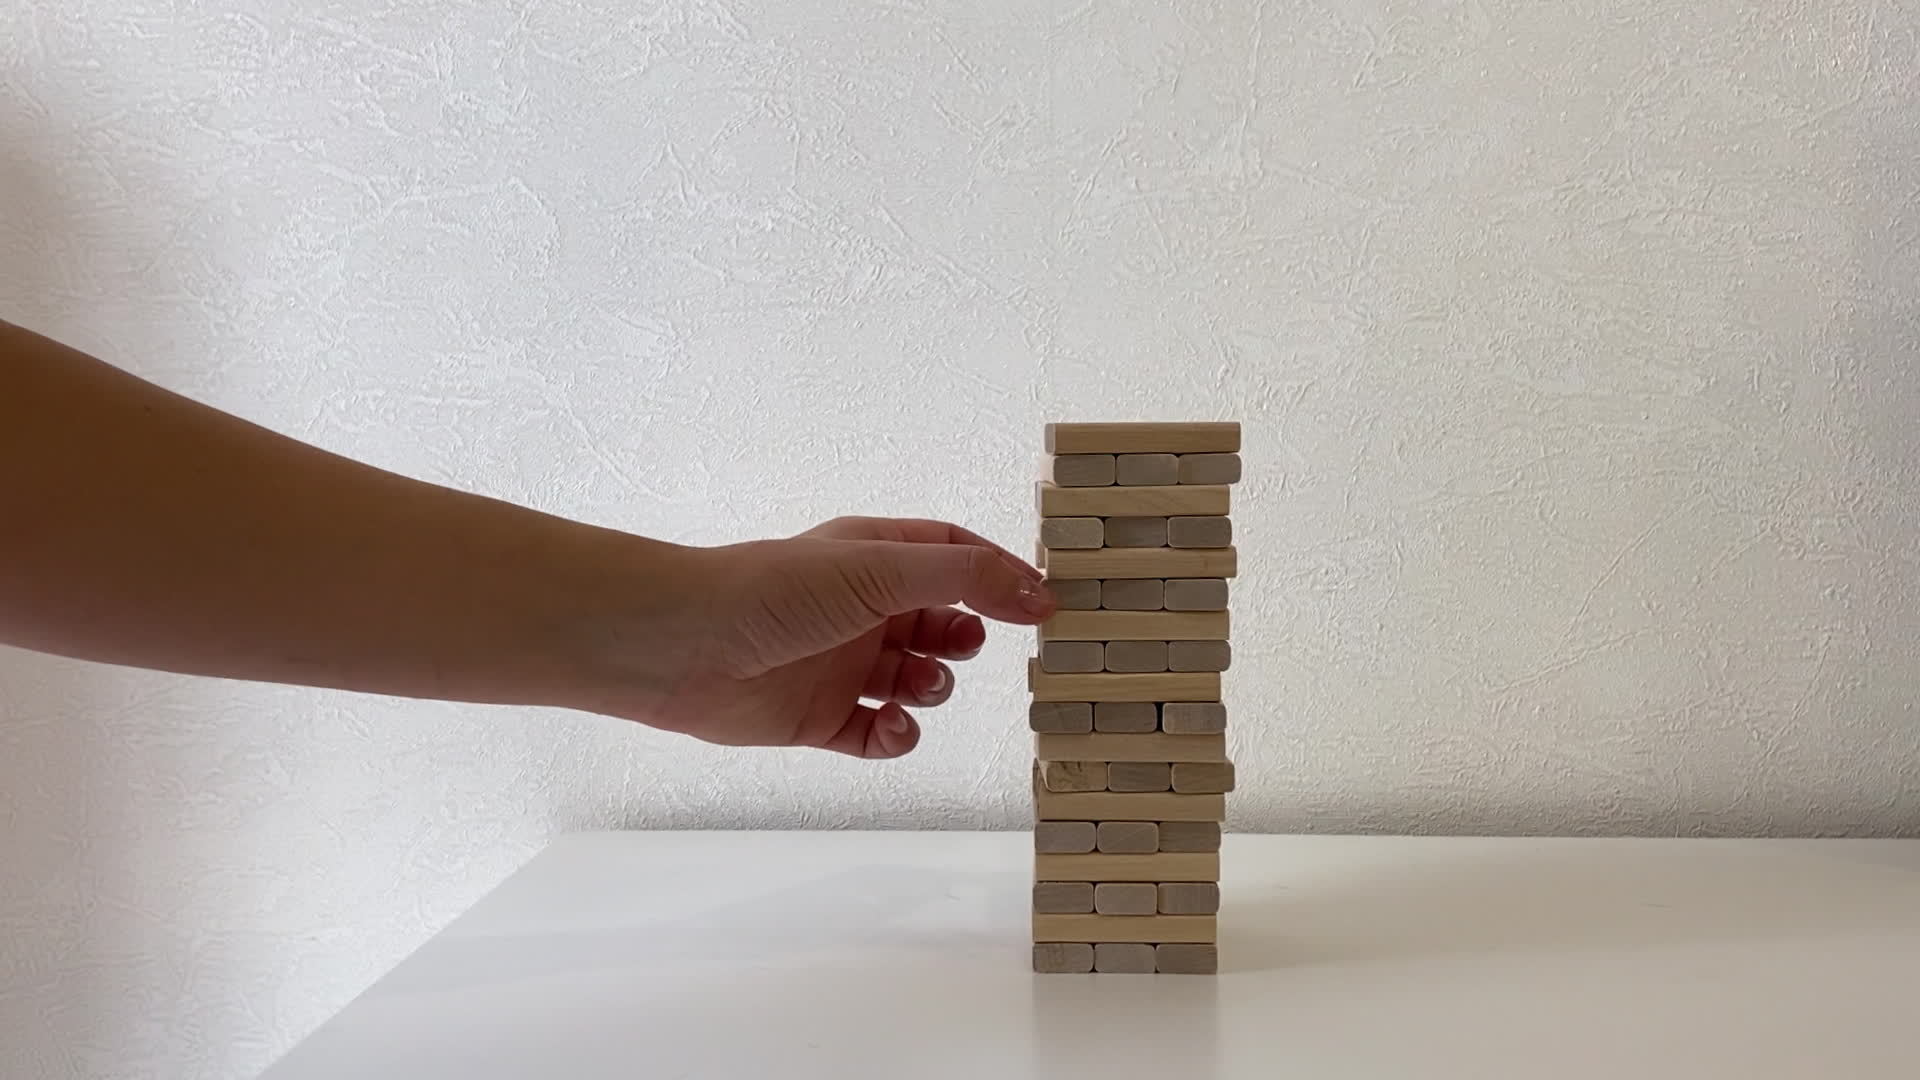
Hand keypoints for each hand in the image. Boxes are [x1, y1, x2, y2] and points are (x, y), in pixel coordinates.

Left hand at [630, 517, 1055, 757]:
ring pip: (913, 678)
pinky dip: (896, 736)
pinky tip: (893, 728)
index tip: (1040, 603)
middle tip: (968, 644)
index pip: (952, 555)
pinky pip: (877, 733)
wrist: (682, 648)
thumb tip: (1039, 592)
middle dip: (964, 634)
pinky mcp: (819, 718)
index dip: (996, 575)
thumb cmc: (773, 590)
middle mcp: (859, 607)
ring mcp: (840, 664)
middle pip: (939, 620)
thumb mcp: (880, 570)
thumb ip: (963, 578)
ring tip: (919, 684)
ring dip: (931, 687)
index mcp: (871, 556)